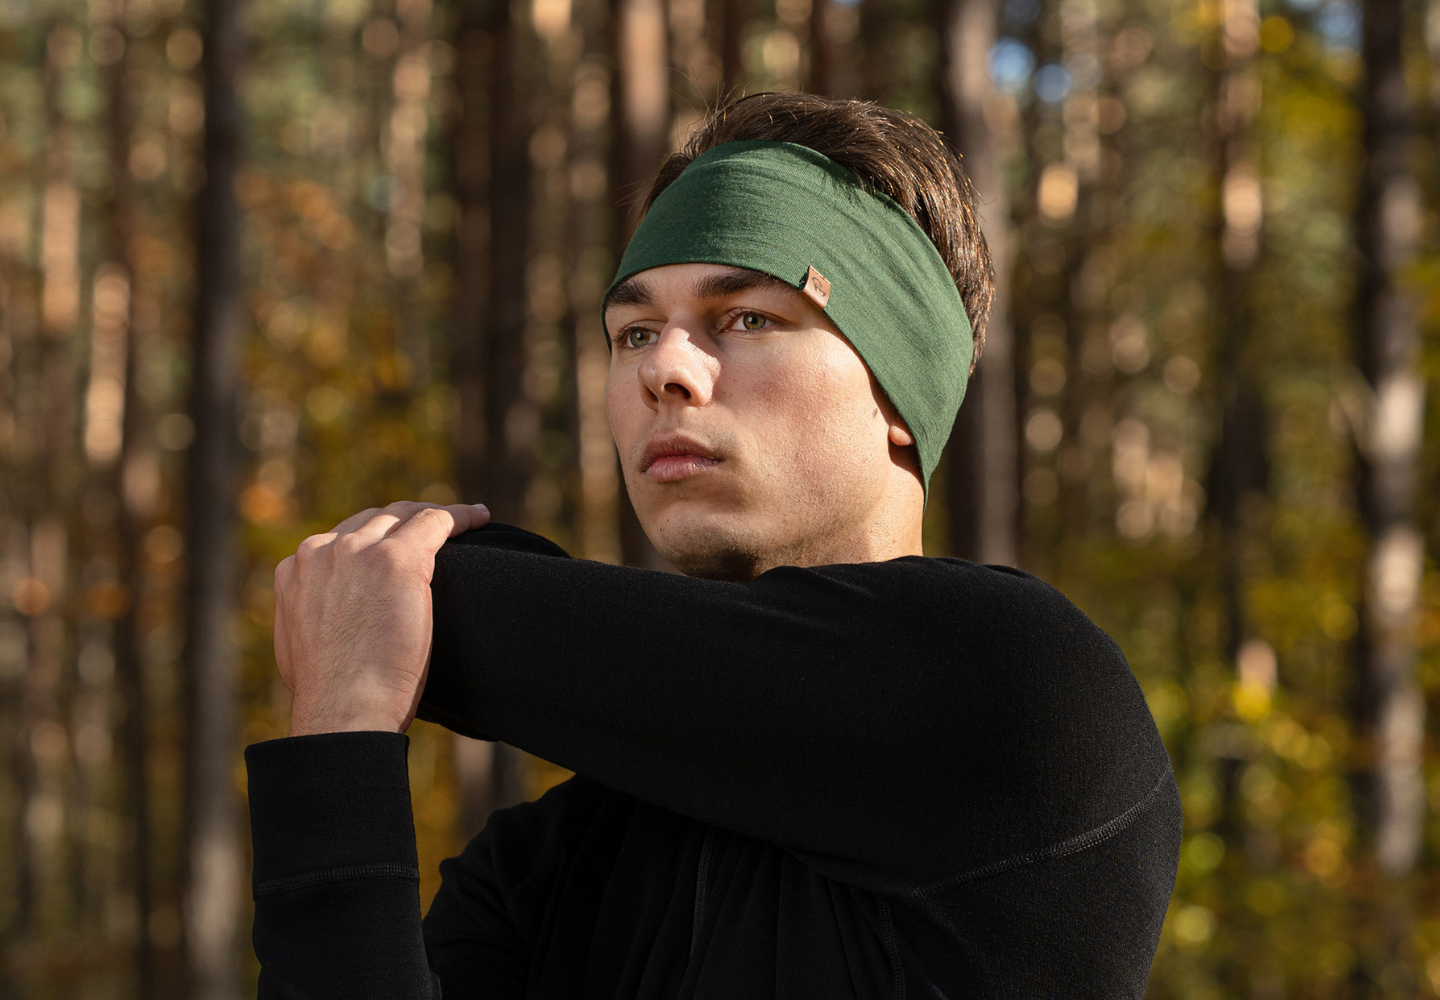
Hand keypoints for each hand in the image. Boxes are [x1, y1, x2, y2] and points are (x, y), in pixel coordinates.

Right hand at [274, 501, 490, 736]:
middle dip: (404, 523)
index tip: (397, 546)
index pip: (342, 537)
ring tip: (464, 520)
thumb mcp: (299, 644)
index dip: (374, 540)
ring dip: (436, 516)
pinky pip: (436, 521)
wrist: (344, 709)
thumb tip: (326, 617)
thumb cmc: (331, 694)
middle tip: (432, 532)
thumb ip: (311, 615)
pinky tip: (479, 519)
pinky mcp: (398, 559)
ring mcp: (360, 551)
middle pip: (374, 520)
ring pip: (405, 516)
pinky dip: (460, 517)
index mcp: (296, 569)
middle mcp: (324, 551)